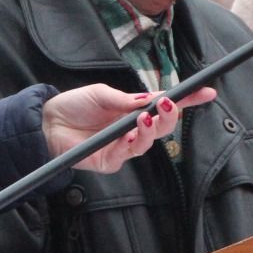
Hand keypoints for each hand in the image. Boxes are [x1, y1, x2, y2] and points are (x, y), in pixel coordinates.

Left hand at [42, 85, 216, 171]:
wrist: (46, 122)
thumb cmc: (74, 106)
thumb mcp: (102, 94)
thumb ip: (126, 99)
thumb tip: (152, 97)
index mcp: (133, 111)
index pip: (165, 107)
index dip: (187, 100)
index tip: (206, 92)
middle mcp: (132, 130)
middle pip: (162, 127)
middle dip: (171, 115)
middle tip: (169, 104)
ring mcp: (122, 147)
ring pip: (148, 142)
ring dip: (151, 129)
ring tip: (145, 116)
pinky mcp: (110, 161)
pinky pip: (126, 154)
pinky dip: (131, 143)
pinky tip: (131, 133)